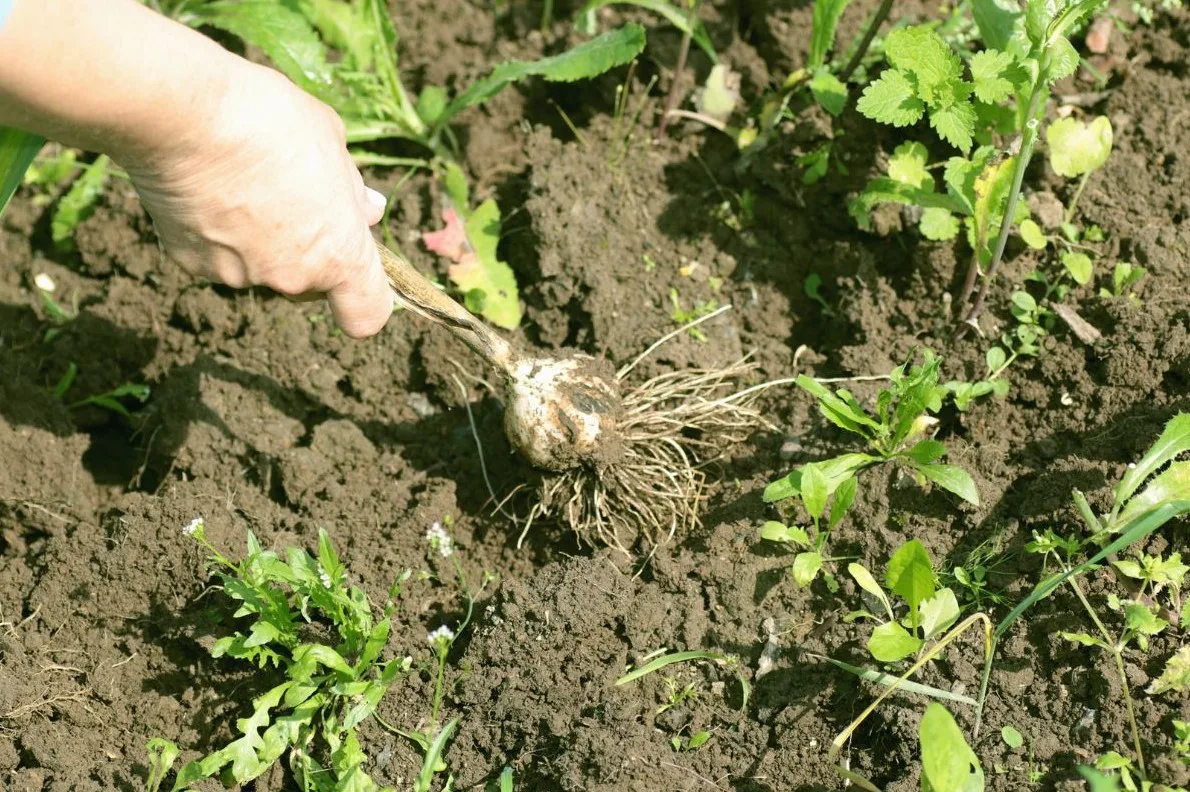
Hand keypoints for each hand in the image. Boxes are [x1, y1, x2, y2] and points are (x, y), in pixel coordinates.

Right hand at [126, 65, 393, 337]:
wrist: (185, 113)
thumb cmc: (272, 120)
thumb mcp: (331, 142)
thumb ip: (351, 189)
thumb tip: (368, 211)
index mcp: (340, 254)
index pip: (366, 314)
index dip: (364, 298)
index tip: (354, 270)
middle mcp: (293, 278)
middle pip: (309, 285)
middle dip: (307, 252)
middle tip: (291, 197)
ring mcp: (240, 276)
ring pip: (260, 268)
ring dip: (258, 239)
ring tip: (241, 183)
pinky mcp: (192, 264)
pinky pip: (215, 255)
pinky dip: (215, 231)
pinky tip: (206, 189)